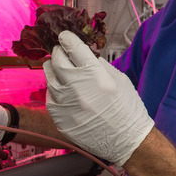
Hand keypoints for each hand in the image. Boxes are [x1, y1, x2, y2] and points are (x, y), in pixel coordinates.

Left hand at [44, 31, 153, 165]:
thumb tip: (83, 53)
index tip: (65, 36)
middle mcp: (76, 87)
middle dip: (59, 51)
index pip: (72, 47)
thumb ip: (98, 64)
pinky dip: (54, 89)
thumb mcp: (119, 79)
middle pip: (57, 59)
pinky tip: (63, 90)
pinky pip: (49, 96)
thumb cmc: (127, 109)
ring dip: (53, 68)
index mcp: (94, 74)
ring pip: (49, 76)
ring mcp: (65, 103)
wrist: (126, 140)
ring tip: (60, 69)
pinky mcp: (59, 117)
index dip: (67, 38)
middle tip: (61, 51)